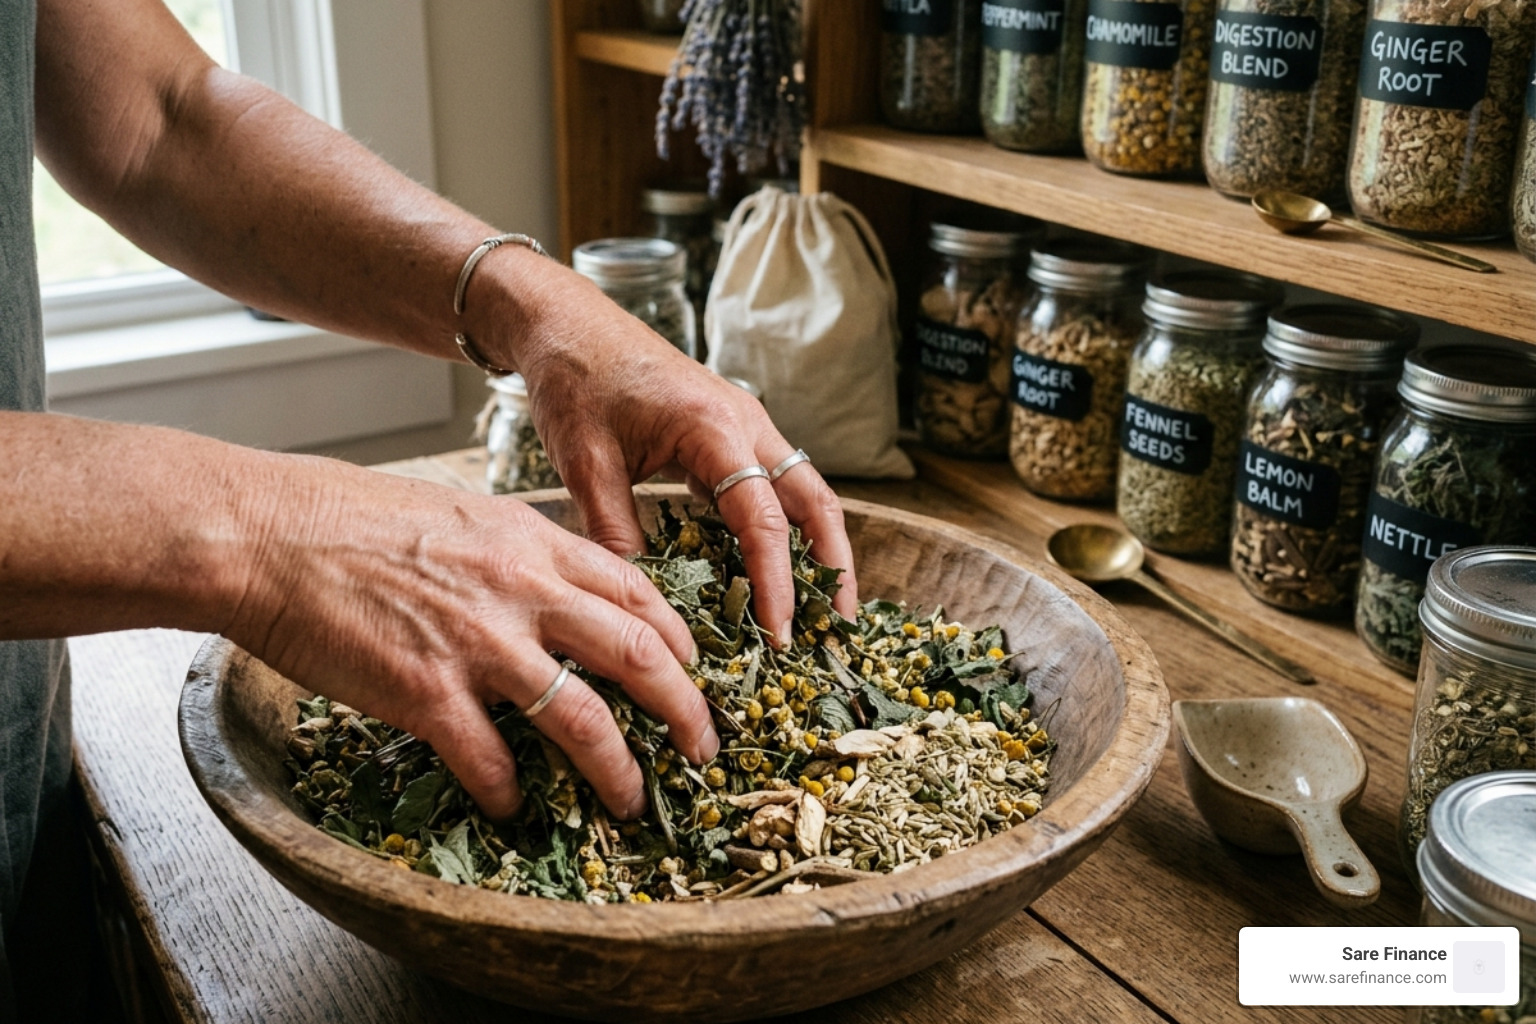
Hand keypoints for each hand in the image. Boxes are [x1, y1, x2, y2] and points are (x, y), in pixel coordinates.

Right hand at [225, 458, 717, 820]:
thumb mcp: (461, 514)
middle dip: (685, 710)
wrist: (269, 534)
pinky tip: (514, 807)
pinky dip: (511, 792)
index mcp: (533, 541)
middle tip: (704, 747)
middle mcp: (522, 590)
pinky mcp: (428, 693)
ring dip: (618, 770)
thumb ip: (518, 552)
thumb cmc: (350, 518)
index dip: (678, 638)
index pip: (637, 592)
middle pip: (637, 655)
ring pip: (583, 719)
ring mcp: (479, 644)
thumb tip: (554, 590)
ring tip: (633, 800)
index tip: (694, 671)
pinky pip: (491, 760)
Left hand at [469, 255, 859, 641]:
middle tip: (835, 632)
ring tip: (821, 611)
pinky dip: (785, 531)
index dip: (775, 582)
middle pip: (814, 502)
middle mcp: (746, 423)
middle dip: (832, 568)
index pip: (764, 518)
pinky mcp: (732, 434)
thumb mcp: (585, 462)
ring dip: (818, 550)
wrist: (566, 322)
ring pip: (804, 493)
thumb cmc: (575, 381)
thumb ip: (614, 531)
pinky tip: (776, 572)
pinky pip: (774, 487)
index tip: (777, 634)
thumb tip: (642, 605)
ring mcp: (746, 426)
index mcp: (715, 428)